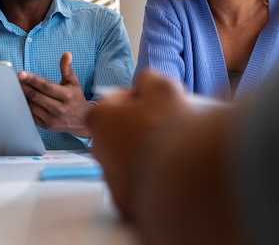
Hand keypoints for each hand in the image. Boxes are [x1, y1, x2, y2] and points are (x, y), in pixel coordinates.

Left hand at [18, 52, 93, 137]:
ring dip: (23, 96)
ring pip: (32, 106)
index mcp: (68, 96)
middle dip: (24, 87)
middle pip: (36, 96)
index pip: (46, 86)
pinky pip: (31, 115)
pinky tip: (22, 99)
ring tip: (17, 88)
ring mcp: (52, 119)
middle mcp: (60, 109)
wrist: (82, 120)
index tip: (21, 74)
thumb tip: (66, 54)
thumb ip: (67, 68)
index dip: (32, 79)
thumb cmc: (76, 98)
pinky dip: (25, 106)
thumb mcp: (73, 82)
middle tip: (16, 80)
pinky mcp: (46, 126)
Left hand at [86, 70, 190, 216]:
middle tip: (165, 126)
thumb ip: (148, 79)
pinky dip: (149, 178)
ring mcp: (110, 176)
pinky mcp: (125, 201)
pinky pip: (137, 184)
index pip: (116, 101)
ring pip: (127, 158)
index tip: (155, 103)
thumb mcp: (161, 87)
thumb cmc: (166, 130)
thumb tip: (145, 81)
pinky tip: (168, 172)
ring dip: (144, 153)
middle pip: (119, 130)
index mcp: (99, 118)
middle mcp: (98, 149)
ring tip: (171, 150)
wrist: (180, 177)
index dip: (139, 99)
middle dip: (138, 126)